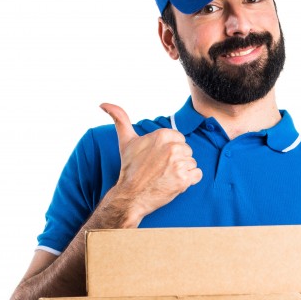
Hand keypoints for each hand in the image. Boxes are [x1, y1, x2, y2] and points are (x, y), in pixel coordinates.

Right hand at [100, 103, 202, 225]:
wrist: (131, 195)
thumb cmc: (129, 169)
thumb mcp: (126, 141)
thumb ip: (120, 119)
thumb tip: (103, 104)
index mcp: (162, 135)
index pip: (180, 139)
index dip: (170, 150)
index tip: (158, 159)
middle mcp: (172, 147)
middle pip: (187, 151)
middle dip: (177, 160)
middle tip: (161, 169)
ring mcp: (178, 164)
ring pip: (192, 163)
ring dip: (183, 171)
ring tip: (166, 177)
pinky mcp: (184, 180)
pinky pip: (197, 175)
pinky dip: (189, 181)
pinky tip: (175, 183)